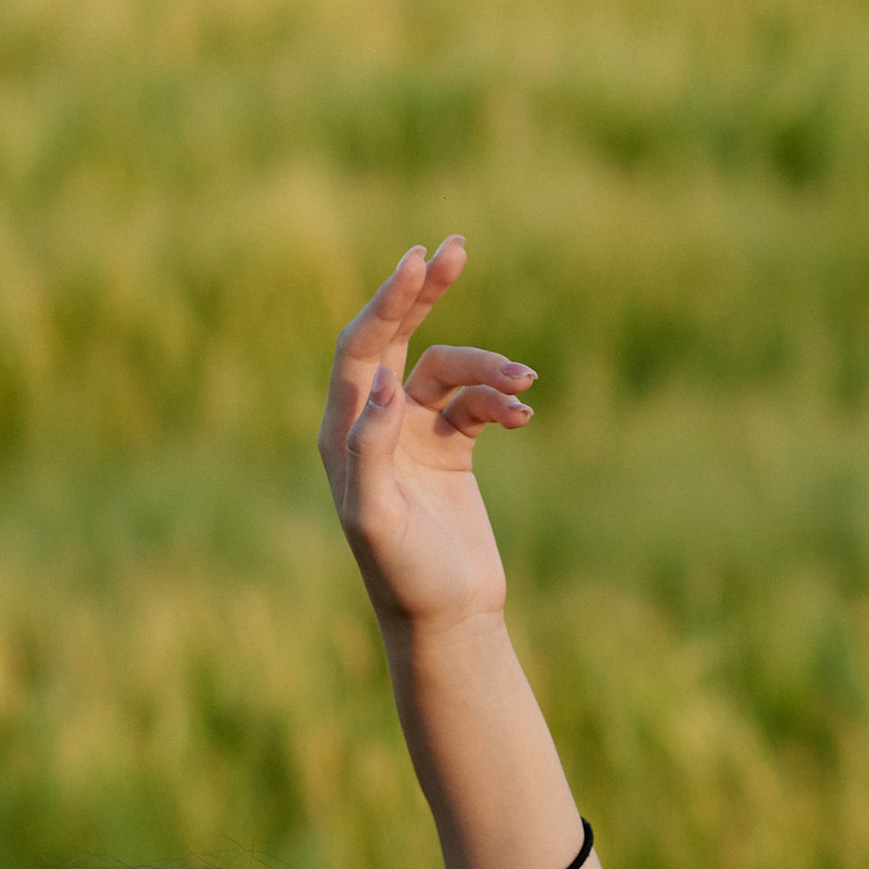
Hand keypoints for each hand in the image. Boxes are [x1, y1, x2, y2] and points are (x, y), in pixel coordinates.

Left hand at [318, 236, 534, 641]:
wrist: (447, 620)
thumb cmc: (404, 576)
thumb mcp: (379, 516)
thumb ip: (372, 447)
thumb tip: (380, 378)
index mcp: (342, 434)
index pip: (360, 350)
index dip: (386, 303)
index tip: (417, 262)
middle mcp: (372, 425)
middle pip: (397, 338)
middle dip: (426, 294)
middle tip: (457, 248)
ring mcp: (413, 434)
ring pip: (452, 372)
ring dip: (490, 370)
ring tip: (526, 386)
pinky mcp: (451, 449)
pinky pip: (478, 403)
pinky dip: (502, 402)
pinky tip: (525, 418)